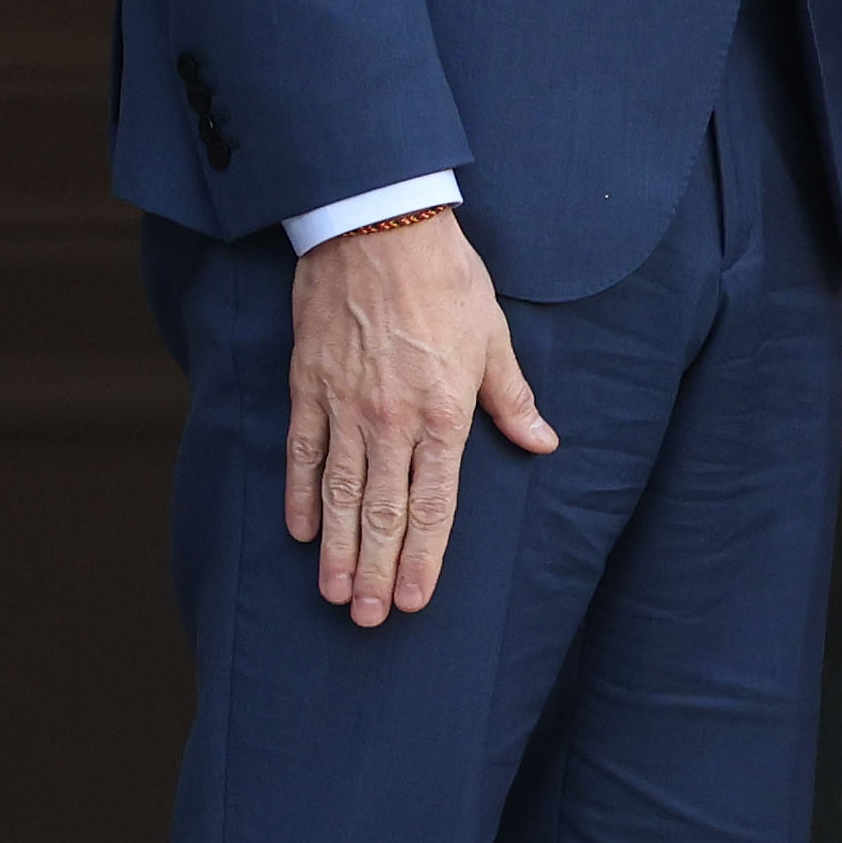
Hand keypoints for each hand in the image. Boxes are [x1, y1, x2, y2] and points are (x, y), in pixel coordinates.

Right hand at [286, 205, 552, 625]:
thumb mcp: (493, 337)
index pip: (435, 505)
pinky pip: (302, 451)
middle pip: (384, 512)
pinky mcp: (309, 386)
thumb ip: (512, 400)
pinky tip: (299, 532)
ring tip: (335, 593)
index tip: (416, 600)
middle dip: (377, 571)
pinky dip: (299, 494)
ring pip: (340, 494)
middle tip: (368, 619)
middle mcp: (392, 420)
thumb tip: (543, 443)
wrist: (378, 223)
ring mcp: (345, 406)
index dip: (425, 558)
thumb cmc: (444, 277)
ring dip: (337, 549)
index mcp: (444, 413)